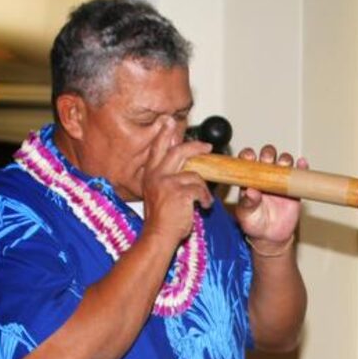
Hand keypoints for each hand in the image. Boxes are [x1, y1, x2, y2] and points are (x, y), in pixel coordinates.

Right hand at [141, 119, 214, 244]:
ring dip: (204, 188)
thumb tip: (184, 169)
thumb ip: (166, 180)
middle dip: (195, 146)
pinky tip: (204, 207)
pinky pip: (200, 189)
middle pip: (178, 152)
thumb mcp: (159, 195)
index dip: (164, 135)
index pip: (157, 149)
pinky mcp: (179, 192)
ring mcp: (167, 183)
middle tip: (207, 146)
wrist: (158, 236)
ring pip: (194, 173)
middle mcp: (156, 175)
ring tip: (205, 199)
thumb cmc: (162, 221)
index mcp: (150, 175)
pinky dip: (206, 199)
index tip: (169, 122)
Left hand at [235, 144, 305, 247]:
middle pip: (268, 156)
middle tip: (268, 161)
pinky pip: (299, 174)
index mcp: (250, 178)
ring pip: (284, 161)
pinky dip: (302, 167)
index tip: (250, 157)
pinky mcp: (294, 188)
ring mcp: (281, 180)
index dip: (248, 155)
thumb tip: (250, 192)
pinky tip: (302, 164)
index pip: (248, 160)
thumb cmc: (254, 224)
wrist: (271, 236)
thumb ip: (247, 203)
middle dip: (268, 154)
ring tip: (284, 164)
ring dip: (284, 159)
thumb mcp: (246, 215)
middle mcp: (265, 176)